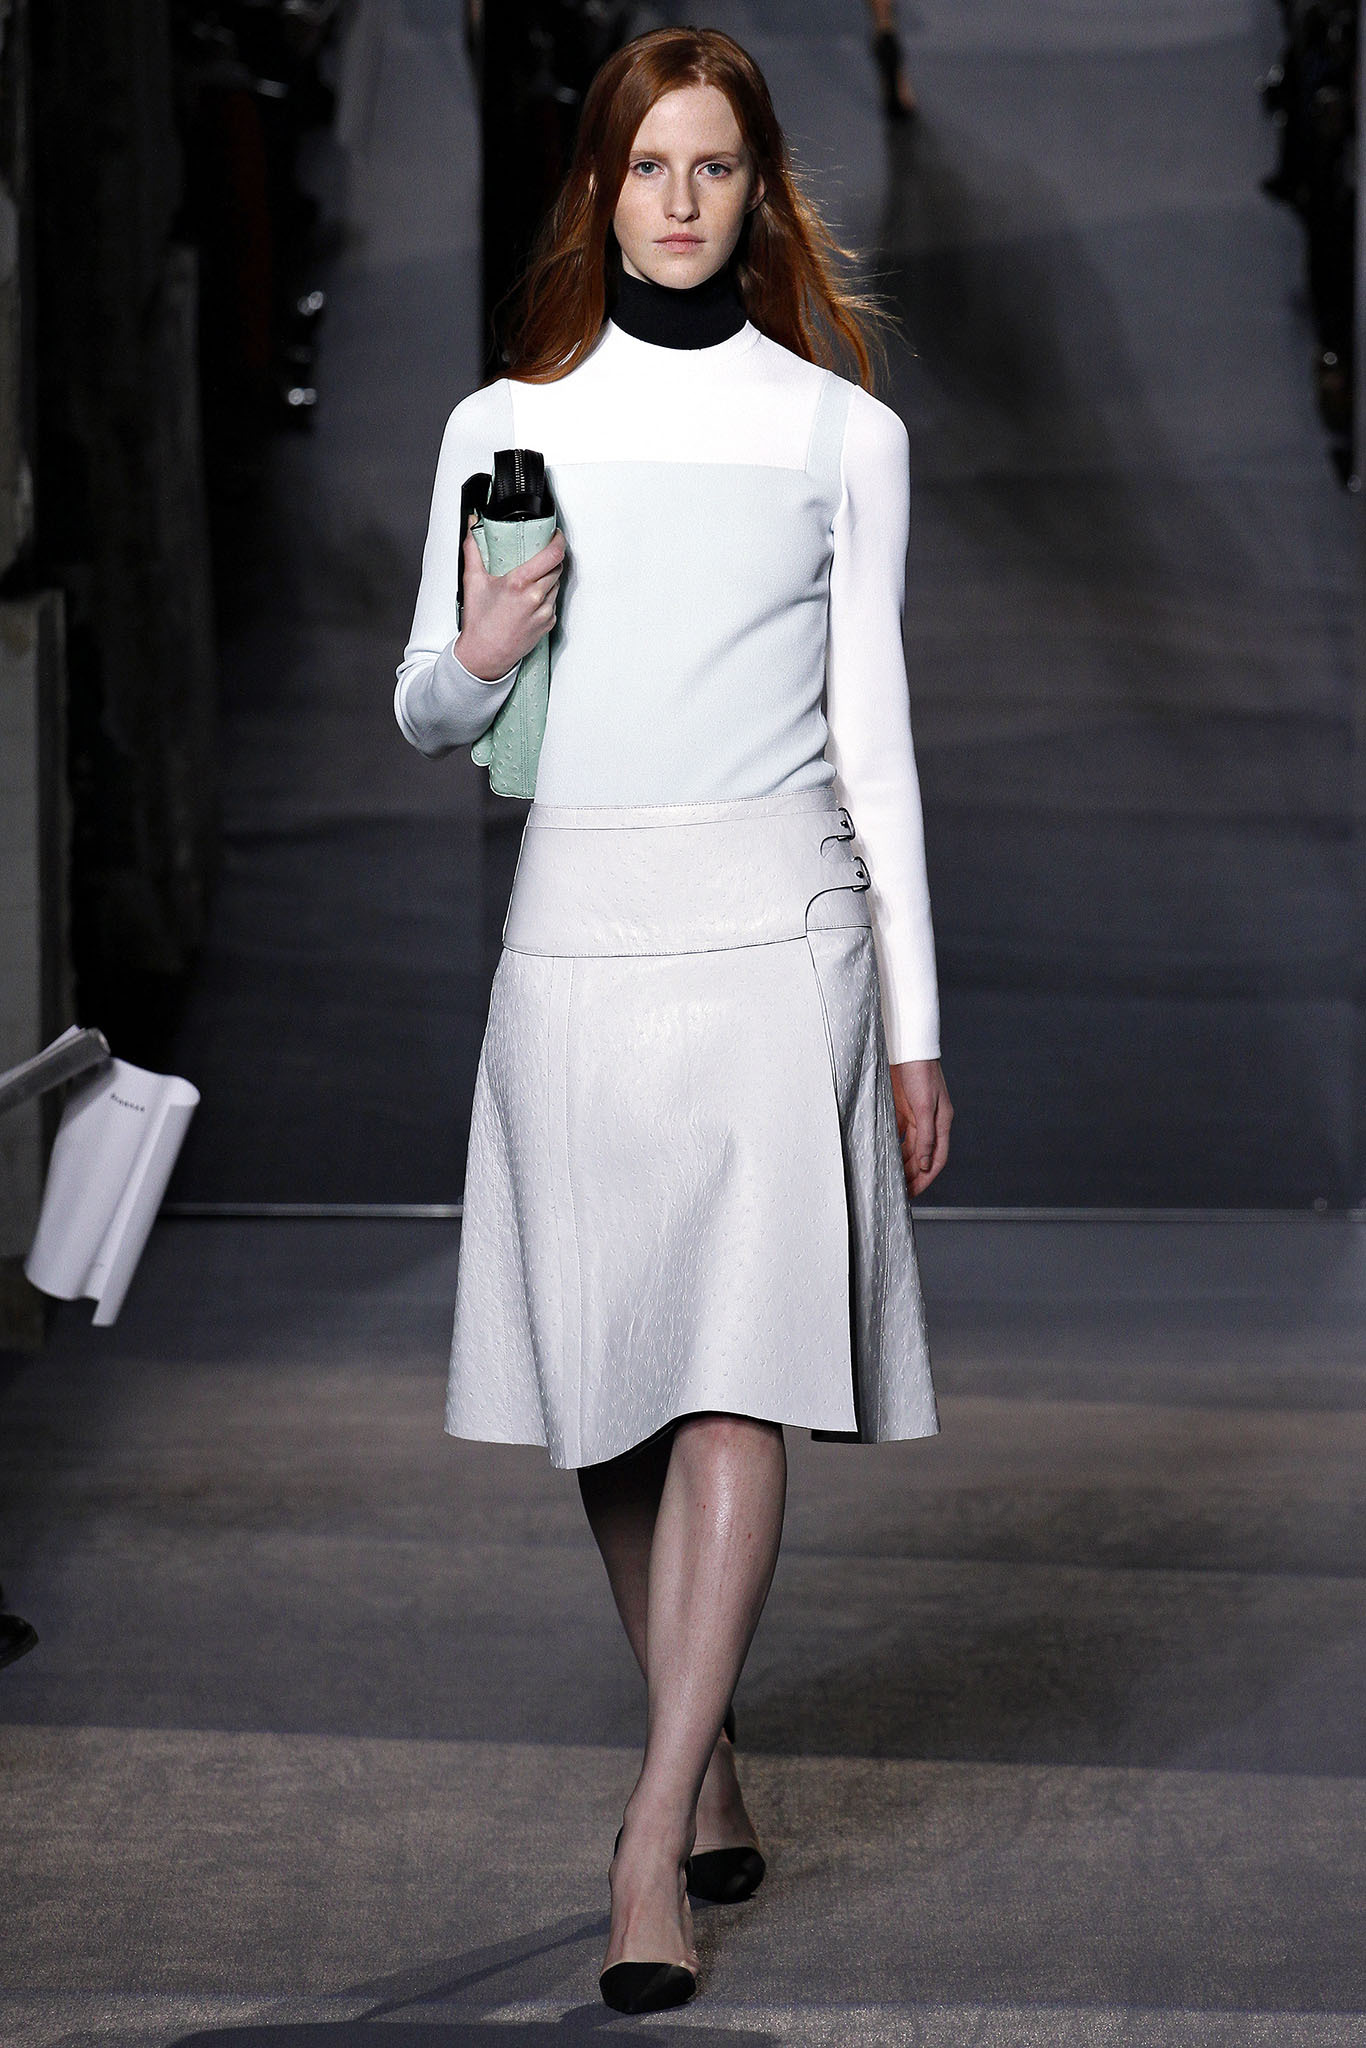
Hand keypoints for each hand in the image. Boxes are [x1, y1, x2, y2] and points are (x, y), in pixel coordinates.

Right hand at [454, 510, 565, 680]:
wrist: (484, 655)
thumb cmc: (479, 623)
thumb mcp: (473, 581)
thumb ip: (472, 550)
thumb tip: (471, 528)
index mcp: (519, 584)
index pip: (552, 555)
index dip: (558, 541)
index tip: (556, 535)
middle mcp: (535, 598)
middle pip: (557, 568)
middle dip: (551, 559)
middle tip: (540, 555)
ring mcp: (544, 612)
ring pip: (556, 585)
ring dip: (549, 578)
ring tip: (532, 579)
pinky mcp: (547, 624)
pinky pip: (553, 603)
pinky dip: (546, 597)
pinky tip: (531, 599)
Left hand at [890, 1059, 951, 1198]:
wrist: (905, 1046)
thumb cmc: (920, 1071)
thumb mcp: (924, 1105)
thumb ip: (926, 1135)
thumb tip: (924, 1164)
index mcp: (941, 1122)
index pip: (936, 1158)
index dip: (925, 1178)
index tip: (913, 1193)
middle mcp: (930, 1122)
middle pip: (921, 1156)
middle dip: (911, 1175)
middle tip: (897, 1191)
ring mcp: (915, 1116)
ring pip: (908, 1147)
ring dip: (900, 1163)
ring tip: (888, 1177)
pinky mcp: (900, 1109)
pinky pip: (897, 1133)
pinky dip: (891, 1145)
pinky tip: (882, 1155)